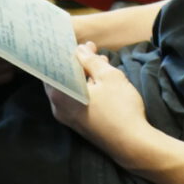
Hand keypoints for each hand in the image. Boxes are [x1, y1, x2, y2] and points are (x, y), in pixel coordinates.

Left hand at [44, 43, 154, 167]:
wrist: (132, 144)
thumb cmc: (120, 108)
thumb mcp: (109, 76)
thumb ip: (91, 60)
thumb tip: (80, 50)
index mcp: (60, 94)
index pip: (51, 66)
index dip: (61, 51)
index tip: (71, 40)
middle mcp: (58, 107)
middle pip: (61, 76)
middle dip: (75, 61)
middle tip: (90, 48)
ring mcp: (68, 117)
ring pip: (70, 87)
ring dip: (82, 72)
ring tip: (99, 60)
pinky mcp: (79, 123)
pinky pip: (76, 98)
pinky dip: (85, 86)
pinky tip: (100, 78)